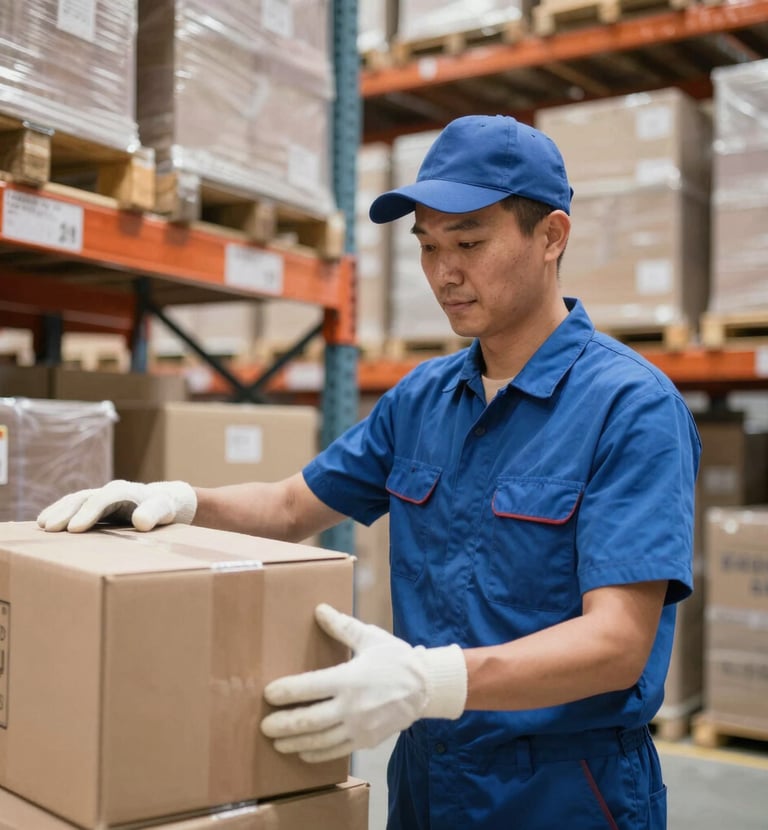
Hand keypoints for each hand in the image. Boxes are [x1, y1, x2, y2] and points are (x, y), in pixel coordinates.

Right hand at [36, 479, 196, 532]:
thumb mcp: (164, 510)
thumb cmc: (164, 507)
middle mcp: (110, 491)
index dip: (89, 512)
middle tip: (49, 527)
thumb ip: (154, 514)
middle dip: (67, 512)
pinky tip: (44, 522)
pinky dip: (59, 511)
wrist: (164, 499)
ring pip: (75, 500)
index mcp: (126, 491)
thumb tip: (141, 522)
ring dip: (58, 511)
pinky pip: (73, 505)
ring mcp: (100, 496)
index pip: (104, 499)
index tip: (75, 528)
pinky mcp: (94, 505)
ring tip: (42, 525)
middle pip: (84, 498)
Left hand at [260, 603, 466, 762]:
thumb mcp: (371, 638)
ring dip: (294, 742)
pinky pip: (336, 751)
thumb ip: (342, 626)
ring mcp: (359, 727)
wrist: (426, 688)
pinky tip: (303, 751)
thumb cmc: (397, 659)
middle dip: (282, 724)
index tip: (268, 694)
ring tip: (276, 742)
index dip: (285, 692)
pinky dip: (316, 753)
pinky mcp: (366, 740)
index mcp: (350, 679)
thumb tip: (319, 610)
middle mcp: (352, 707)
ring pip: (319, 740)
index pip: (309, 688)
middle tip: (264, 725)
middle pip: (308, 720)